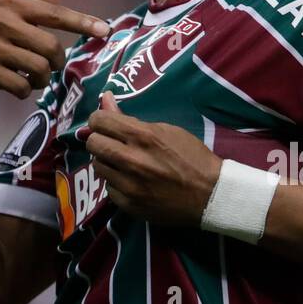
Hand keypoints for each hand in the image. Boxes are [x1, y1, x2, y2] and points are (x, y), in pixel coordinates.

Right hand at [0, 0, 109, 102]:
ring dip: (40, 80)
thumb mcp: (7, 13)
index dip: (81, 22)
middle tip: (50, 67)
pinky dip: (23, 91)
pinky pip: (19, 86)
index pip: (53, 12)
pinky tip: (16, 87)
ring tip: (33, 79)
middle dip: (56, 62)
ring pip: (37, 68)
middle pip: (50, 47)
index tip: (105, 31)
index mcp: (8, 2)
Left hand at [82, 92, 222, 226]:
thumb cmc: (191, 156)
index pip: (99, 121)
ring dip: (107, 162)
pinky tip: (132, 181)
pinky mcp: (129, 204)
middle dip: (99, 139)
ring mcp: (128, 185)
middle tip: (112, 143)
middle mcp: (131, 160)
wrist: (210, 194)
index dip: (99, 120)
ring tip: (123, 163)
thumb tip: (105, 99)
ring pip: (98, 166)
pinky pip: (109, 189)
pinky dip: (117, 183)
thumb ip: (131, 119)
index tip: (105, 123)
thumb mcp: (165, 130)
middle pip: (92, 143)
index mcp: (142, 136)